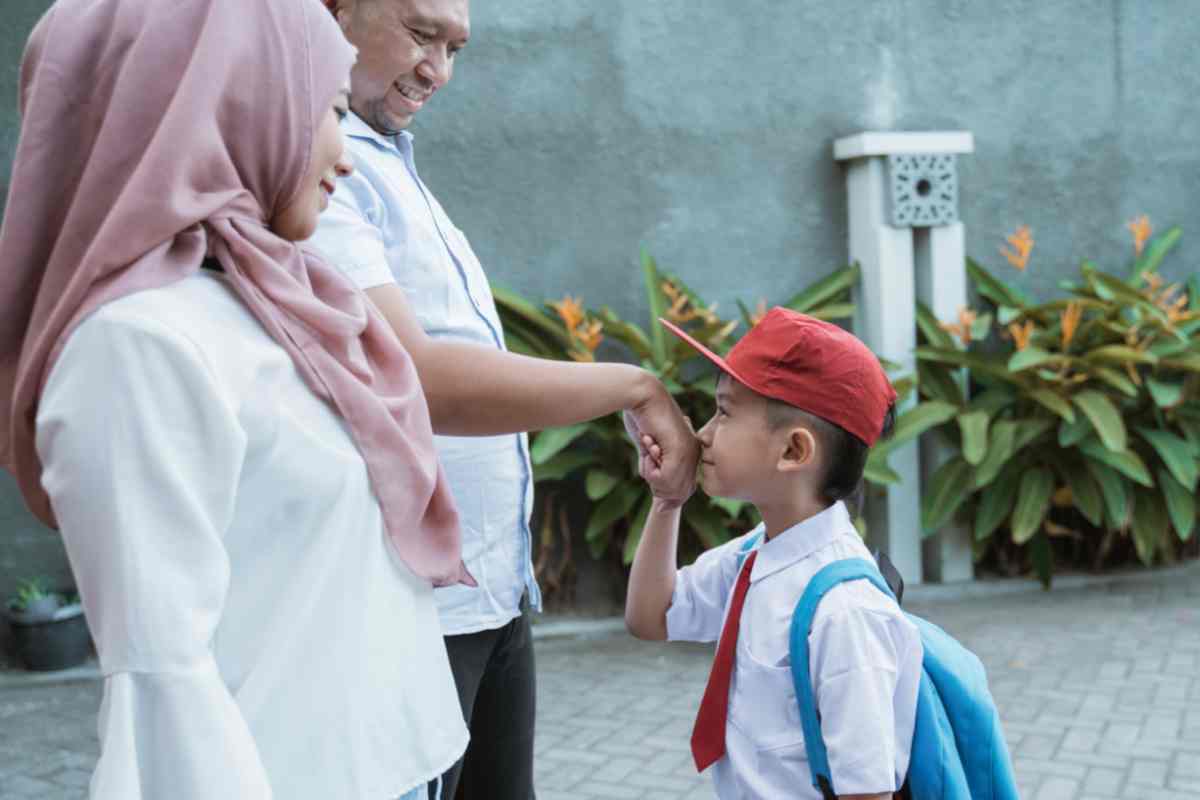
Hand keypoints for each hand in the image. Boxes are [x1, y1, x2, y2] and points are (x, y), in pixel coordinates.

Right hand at [623, 385, 698, 506]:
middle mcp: (694, 454)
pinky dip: (650, 470)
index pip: (687, 490)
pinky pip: (663, 478)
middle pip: (680, 493)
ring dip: (651, 475)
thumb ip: (656, 468)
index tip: (658, 502)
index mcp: (691, 453)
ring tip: (648, 450)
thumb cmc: (642, 418)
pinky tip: (647, 449)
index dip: (670, 498)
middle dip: (658, 486)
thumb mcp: (650, 448)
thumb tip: (662, 501)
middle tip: (648, 458)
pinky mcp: (679, 450)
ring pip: (671, 487)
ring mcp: (689, 452)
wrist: (643, 395)